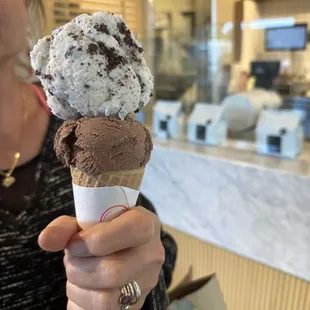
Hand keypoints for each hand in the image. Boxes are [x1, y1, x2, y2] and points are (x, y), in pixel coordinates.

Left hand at [39, 207, 164, 309]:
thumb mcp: (90, 220)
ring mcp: (146, 283)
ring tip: (77, 272)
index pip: (132, 230)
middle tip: (72, 258)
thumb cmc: (104, 229)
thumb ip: (68, 226)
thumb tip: (45, 239)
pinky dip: (81, 301)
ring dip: (78, 286)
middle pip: (114, 272)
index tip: (75, 243)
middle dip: (79, 267)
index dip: (97, 240)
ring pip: (106, 299)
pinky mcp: (135, 305)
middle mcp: (152, 255)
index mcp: (146, 224)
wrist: (122, 247)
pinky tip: (83, 287)